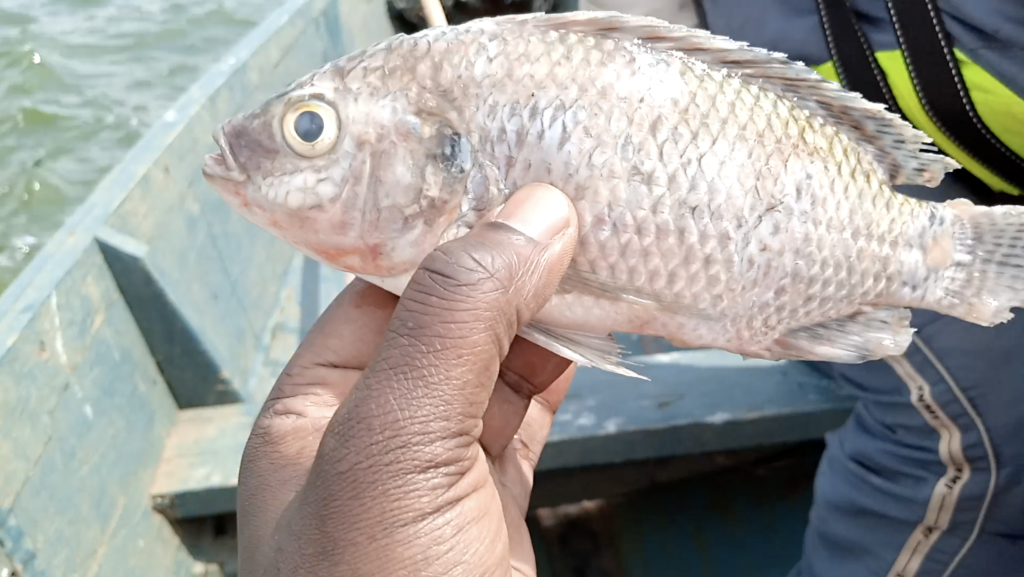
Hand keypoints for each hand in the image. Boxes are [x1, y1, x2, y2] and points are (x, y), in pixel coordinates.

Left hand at [236, 183, 580, 576]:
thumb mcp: (392, 445)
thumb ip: (454, 324)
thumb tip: (534, 213)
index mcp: (313, 411)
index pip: (377, 287)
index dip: (446, 228)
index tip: (514, 172)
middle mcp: (372, 434)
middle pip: (445, 321)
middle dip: (507, 264)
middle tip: (577, 197)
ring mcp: (438, 471)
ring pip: (496, 364)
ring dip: (547, 312)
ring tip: (602, 249)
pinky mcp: (497, 504)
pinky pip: (531, 413)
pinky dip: (566, 368)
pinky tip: (598, 329)